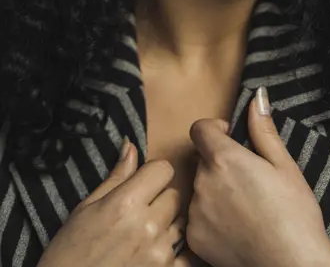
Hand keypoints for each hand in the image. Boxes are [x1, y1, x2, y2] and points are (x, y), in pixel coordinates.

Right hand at [38, 139, 184, 266]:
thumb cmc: (70, 251)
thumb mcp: (87, 208)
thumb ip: (117, 177)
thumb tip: (131, 146)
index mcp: (126, 203)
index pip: (164, 169)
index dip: (154, 173)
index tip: (145, 182)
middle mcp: (147, 226)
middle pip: (175, 195)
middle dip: (161, 199)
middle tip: (142, 211)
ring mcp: (159, 253)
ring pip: (181, 222)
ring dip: (168, 225)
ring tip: (146, 234)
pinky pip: (187, 255)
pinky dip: (178, 253)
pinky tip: (158, 252)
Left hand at [179, 88, 329, 266]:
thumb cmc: (294, 215)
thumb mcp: (285, 166)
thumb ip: (263, 129)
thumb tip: (256, 97)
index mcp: (224, 159)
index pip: (199, 129)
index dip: (214, 129)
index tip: (230, 138)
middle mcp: (203, 183)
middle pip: (201, 160)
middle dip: (219, 162)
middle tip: (247, 178)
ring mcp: (196, 213)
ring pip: (199, 188)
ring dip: (214, 190)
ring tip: (245, 206)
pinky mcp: (195, 238)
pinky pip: (197, 217)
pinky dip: (211, 217)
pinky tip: (237, 227)